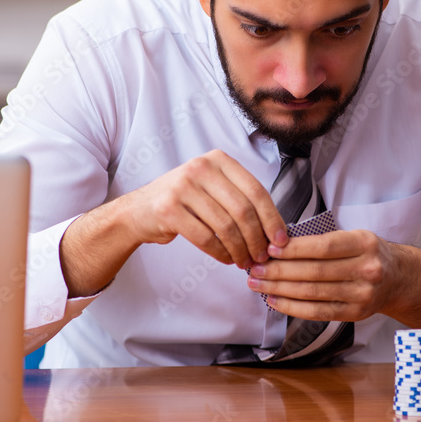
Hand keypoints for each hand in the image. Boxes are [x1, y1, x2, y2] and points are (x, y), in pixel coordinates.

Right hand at [127, 149, 285, 268]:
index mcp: (218, 159)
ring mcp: (183, 186)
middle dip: (257, 239)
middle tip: (262, 256)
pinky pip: (206, 238)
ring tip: (244, 261)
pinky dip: (221, 253)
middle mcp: (201, 167)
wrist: (140, 210)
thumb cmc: (184, 202)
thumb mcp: (212, 189)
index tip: (280, 240)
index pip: (256, 190)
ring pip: (226, 226)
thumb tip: (276, 230)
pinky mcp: (169, 209)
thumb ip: (240, 200)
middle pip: (243, 210)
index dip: (272, 218)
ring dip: (240, 250)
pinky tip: (226, 259)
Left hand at [246, 229, 396, 320]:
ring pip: (313, 293)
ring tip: (258, 284)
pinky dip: (292, 307)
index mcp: (365, 244)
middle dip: (279, 270)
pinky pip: (318, 312)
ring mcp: (363, 295)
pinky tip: (274, 300)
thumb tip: (278, 245)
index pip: (323, 247)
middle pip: (314, 272)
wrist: (398, 278)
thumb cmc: (367, 253)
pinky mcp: (356, 314)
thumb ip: (322, 240)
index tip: (269, 249)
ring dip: (280, 289)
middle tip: (254, 268)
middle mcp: (367, 270)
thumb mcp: (353, 237)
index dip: (294, 249)